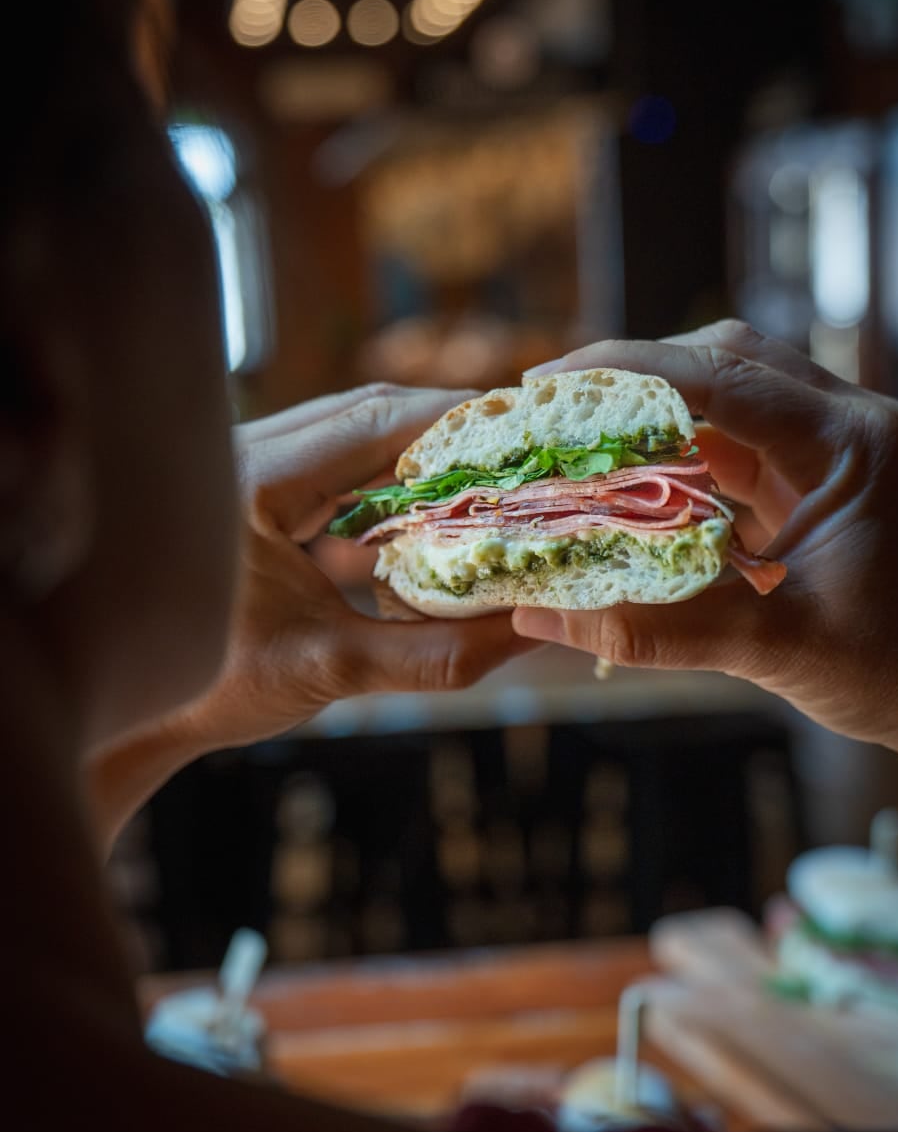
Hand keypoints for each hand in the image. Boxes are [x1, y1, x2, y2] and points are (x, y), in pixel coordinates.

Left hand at [87, 385, 534, 843]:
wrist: (135, 716)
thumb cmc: (213, 691)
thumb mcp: (333, 670)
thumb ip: (435, 653)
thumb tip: (527, 630)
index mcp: (254, 480)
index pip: (373, 420)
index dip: (455, 423)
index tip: (522, 435)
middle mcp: (246, 456)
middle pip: (365, 415)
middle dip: (446, 435)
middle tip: (517, 457)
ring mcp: (246, 472)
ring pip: (349, 441)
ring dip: (416, 461)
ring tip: (483, 482)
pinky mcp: (251, 499)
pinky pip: (331, 475)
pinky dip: (384, 492)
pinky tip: (423, 518)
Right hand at [513, 324, 897, 850]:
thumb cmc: (892, 671)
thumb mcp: (768, 646)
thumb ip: (653, 628)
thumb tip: (539, 614)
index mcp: (851, 444)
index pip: (721, 376)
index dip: (625, 370)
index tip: (549, 383)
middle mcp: (850, 424)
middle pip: (726, 359)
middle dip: (634, 374)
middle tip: (553, 403)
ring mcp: (839, 446)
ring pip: (733, 391)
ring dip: (658, 406)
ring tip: (580, 432)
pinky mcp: (824, 475)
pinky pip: (743, 436)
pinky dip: (684, 446)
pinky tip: (632, 472)